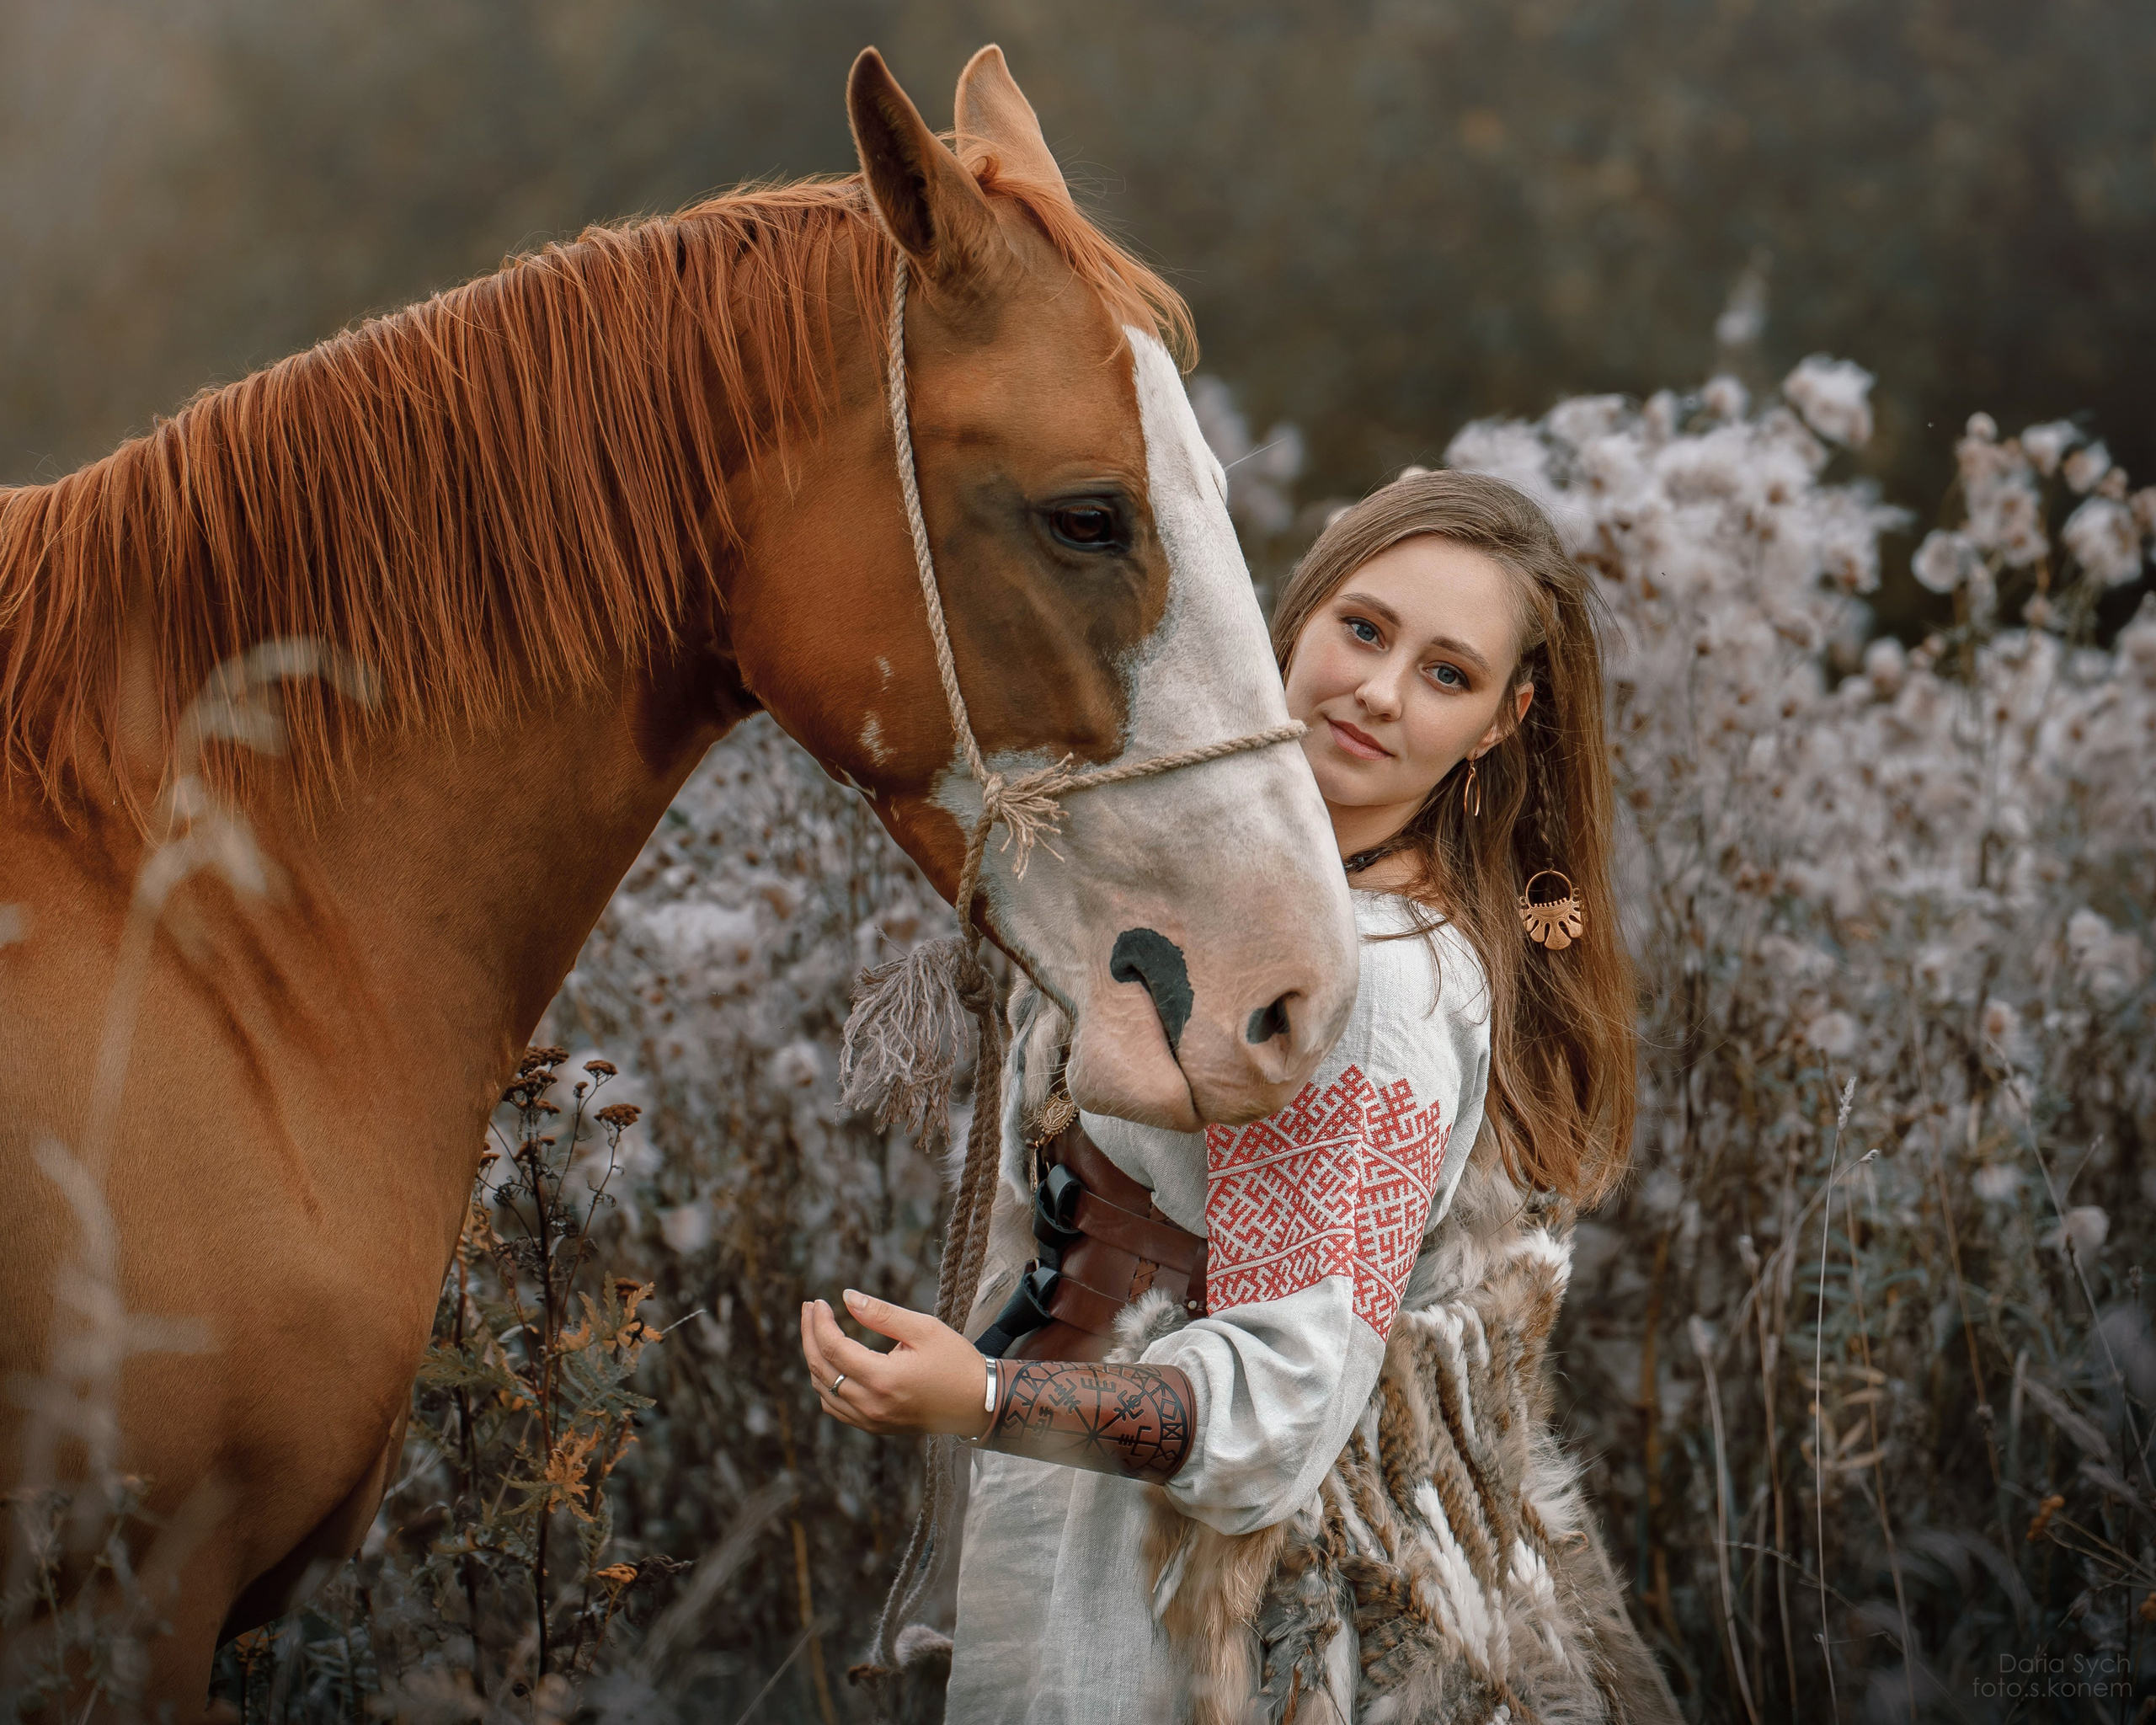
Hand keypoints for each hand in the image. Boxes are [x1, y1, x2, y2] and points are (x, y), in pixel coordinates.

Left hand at [799, 1289, 992, 1437]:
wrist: (978, 1403)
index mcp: (883, 1378)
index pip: (833, 1348)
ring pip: (823, 1391)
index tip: (818, 1301)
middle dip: (809, 1335)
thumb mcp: (924, 1329)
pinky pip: (836, 1407)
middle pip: (821, 1369)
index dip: (820, 1322)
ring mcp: (871, 1421)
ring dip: (814, 1360)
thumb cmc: (956, 1362)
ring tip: (816, 1331)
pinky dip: (826, 1384)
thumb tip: (846, 1297)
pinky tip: (830, 1364)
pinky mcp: (875, 1427)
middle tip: (809, 1309)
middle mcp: (871, 1405)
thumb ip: (882, 1314)